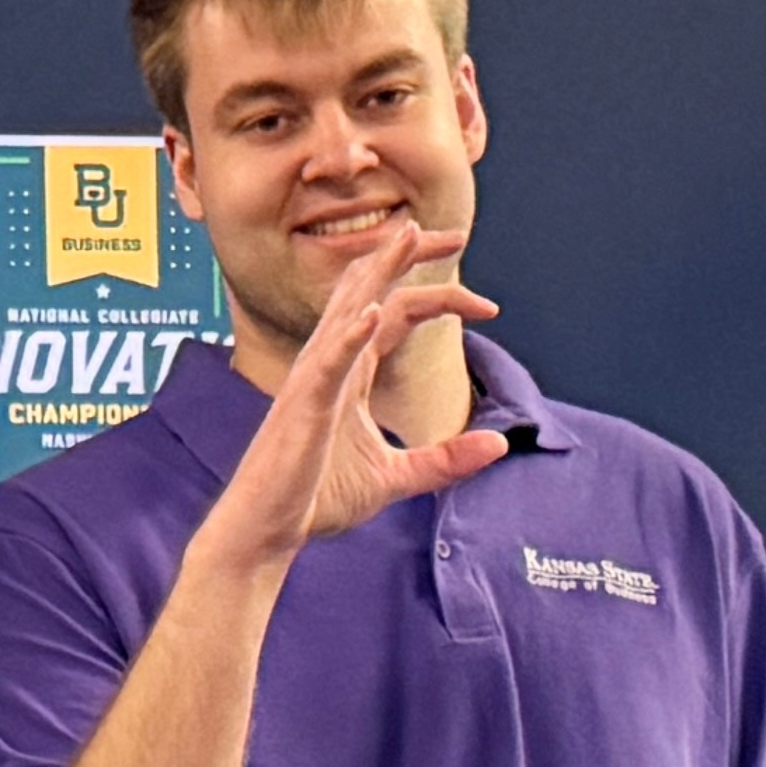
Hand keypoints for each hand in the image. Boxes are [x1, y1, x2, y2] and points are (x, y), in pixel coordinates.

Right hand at [191, 228, 508, 581]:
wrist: (266, 533)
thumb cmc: (314, 500)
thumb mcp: (395, 478)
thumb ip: (445, 461)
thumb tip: (499, 445)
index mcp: (349, 376)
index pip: (394, 315)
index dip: (437, 296)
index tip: (486, 305)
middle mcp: (329, 367)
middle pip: (370, 293)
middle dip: (409, 258)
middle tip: (454, 233)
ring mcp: (313, 383)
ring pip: (347, 312)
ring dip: (378, 273)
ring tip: (406, 236)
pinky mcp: (303, 409)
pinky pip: (328, 364)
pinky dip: (349, 337)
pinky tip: (373, 313)